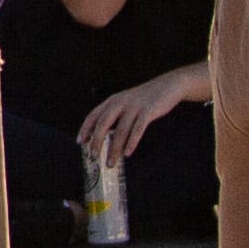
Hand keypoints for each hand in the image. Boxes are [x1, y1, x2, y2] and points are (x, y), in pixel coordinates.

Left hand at [75, 61, 207, 164]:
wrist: (169, 85)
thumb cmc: (146, 99)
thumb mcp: (127, 102)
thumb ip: (116, 116)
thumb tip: (106, 138)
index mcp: (113, 100)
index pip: (93, 115)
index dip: (85, 129)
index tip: (80, 142)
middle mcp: (120, 102)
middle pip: (103, 123)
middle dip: (96, 141)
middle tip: (93, 156)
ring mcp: (134, 106)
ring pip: (120, 130)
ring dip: (114, 148)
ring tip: (111, 162)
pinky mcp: (148, 111)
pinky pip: (137, 129)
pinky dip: (131, 142)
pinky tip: (128, 153)